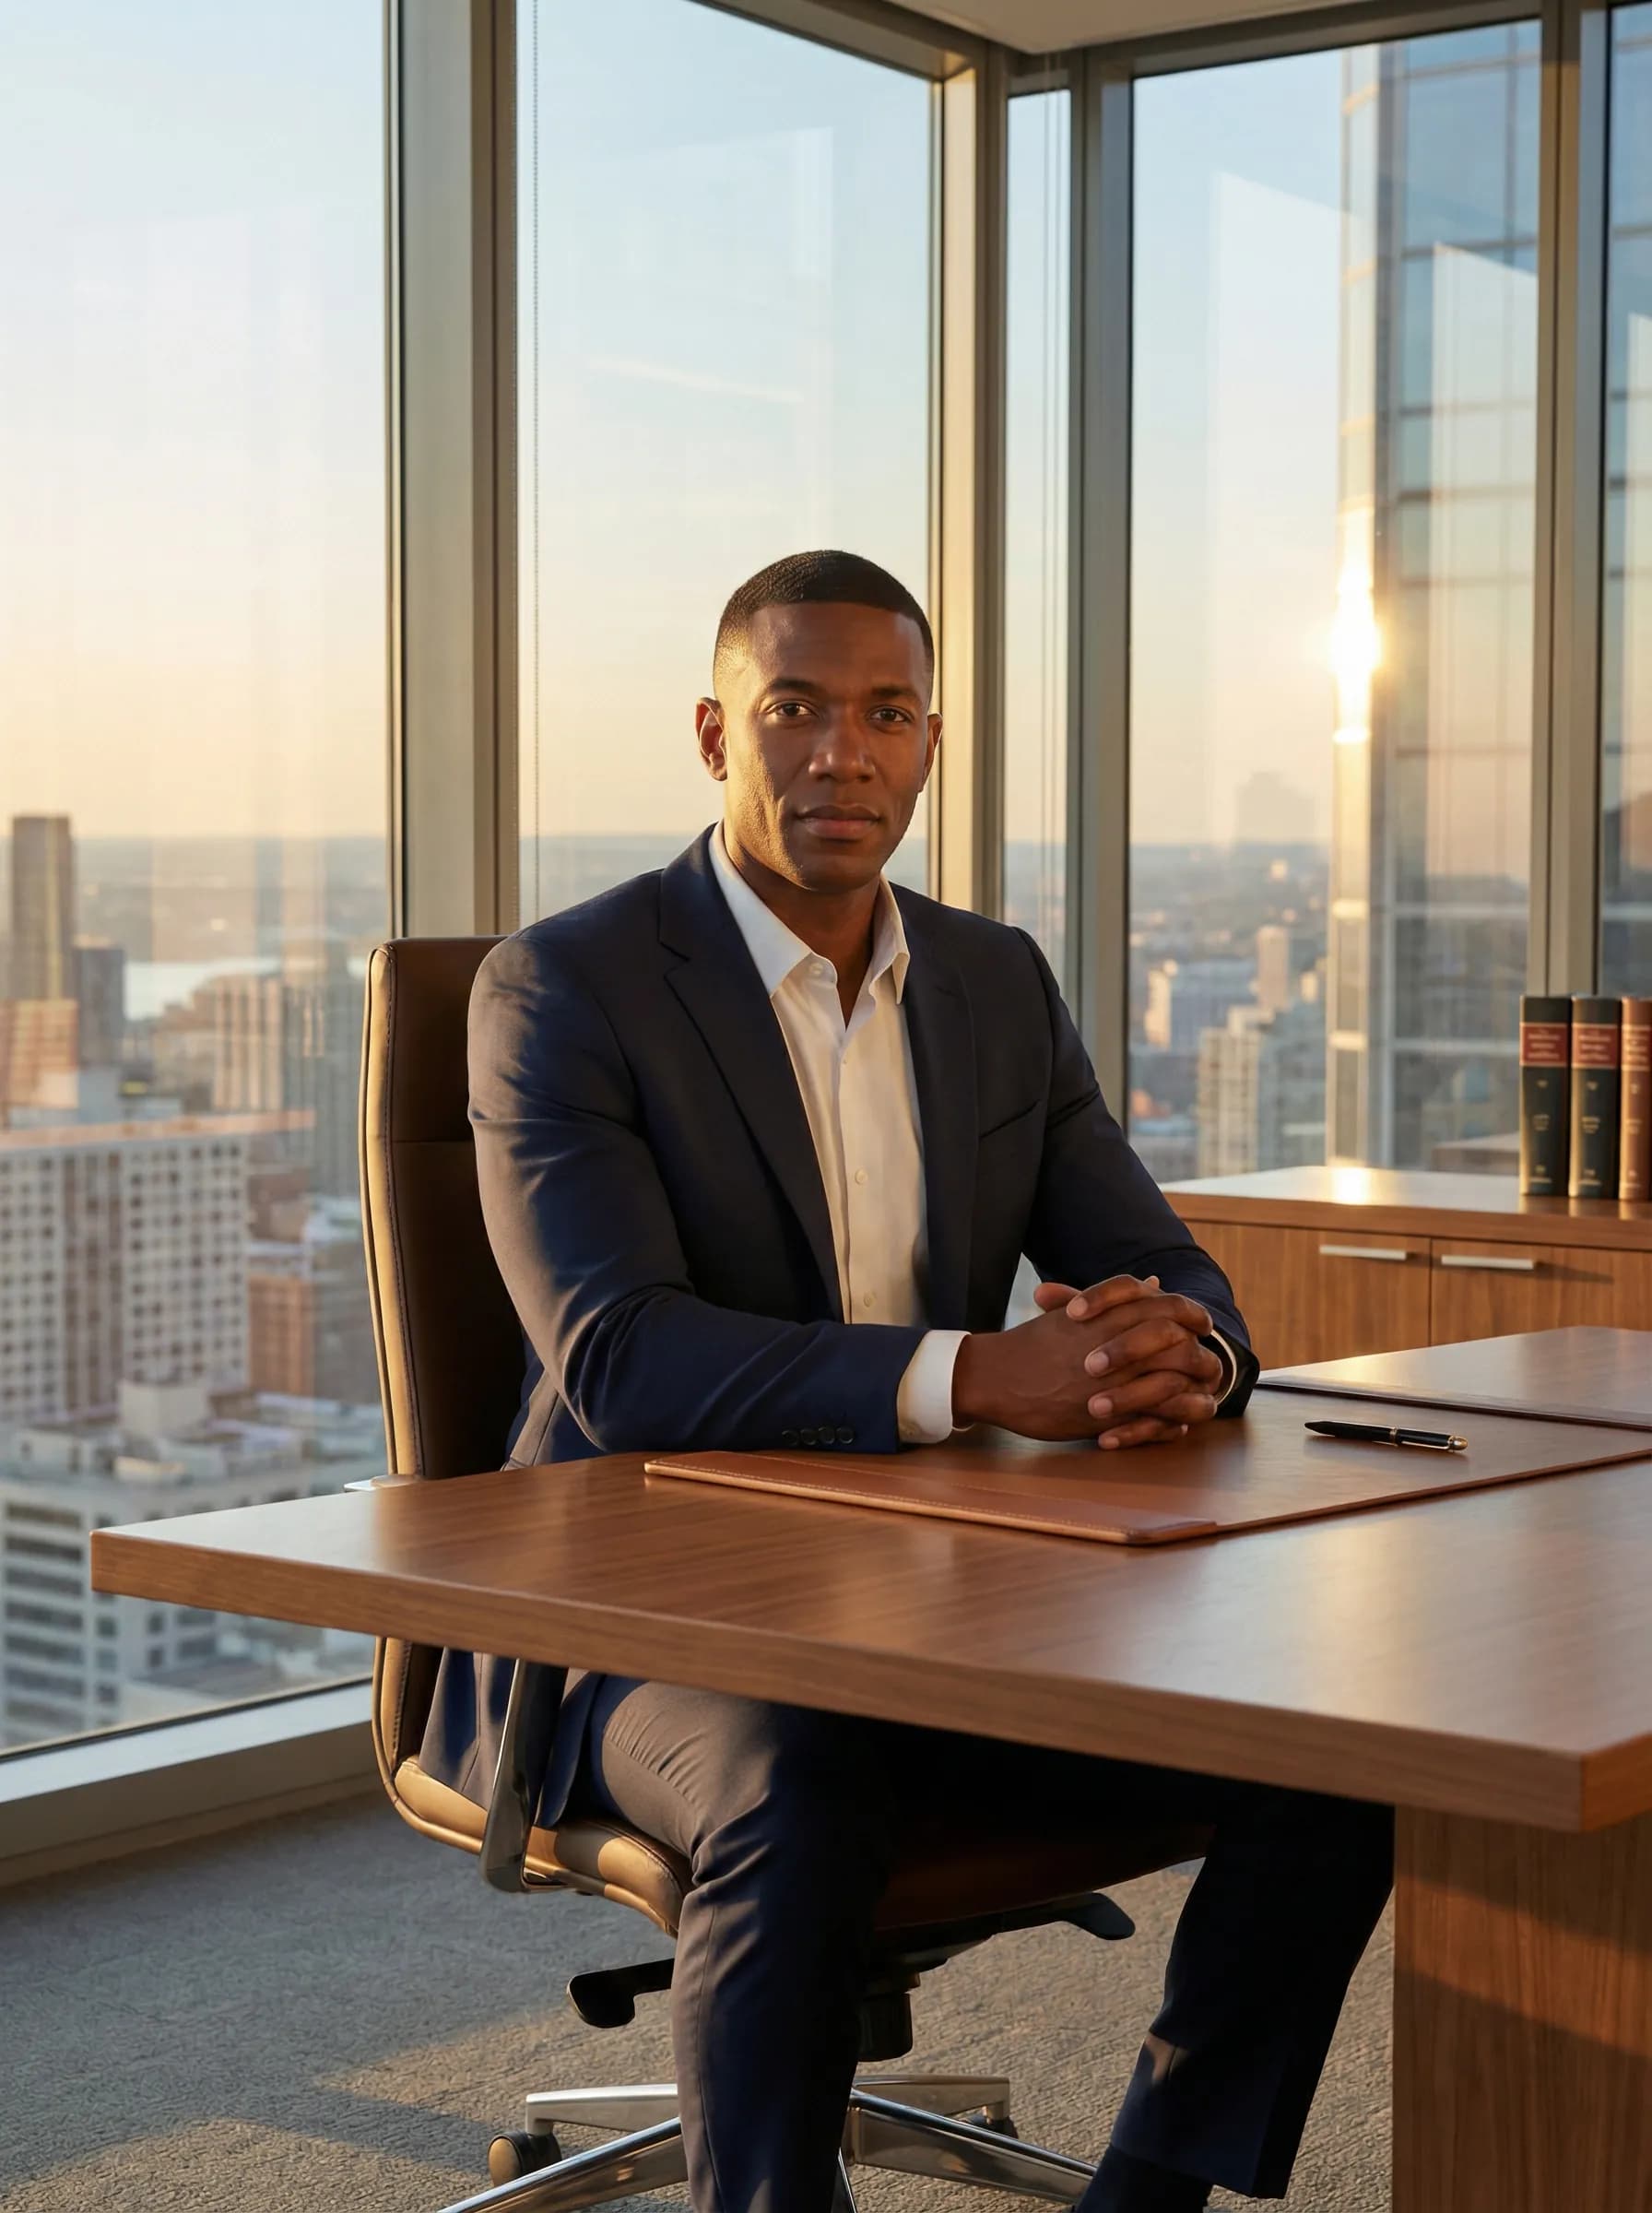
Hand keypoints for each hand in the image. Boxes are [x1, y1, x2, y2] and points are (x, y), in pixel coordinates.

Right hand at [951, 1273, 1217, 1445]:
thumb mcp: (1076, 1313)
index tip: (1202, 1324)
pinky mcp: (1107, 1414)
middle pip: (1180, 1343)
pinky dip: (1174, 1420)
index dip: (1193, 1314)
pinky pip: (1155, 1417)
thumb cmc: (1033, 1344)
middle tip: (1208, 1364)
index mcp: (1109, 1314)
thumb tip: (1155, 1281)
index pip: (1169, 1306)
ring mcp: (1113, 1380)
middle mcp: (1116, 1343)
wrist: (996, 1377)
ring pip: (1175, 1382)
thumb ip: (1119, 1298)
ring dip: (1194, 1390)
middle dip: (1201, 1355)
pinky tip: (1181, 1422)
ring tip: (1202, 1395)